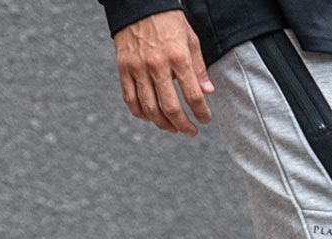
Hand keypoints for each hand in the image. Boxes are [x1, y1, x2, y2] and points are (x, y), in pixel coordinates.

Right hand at [114, 10, 213, 135]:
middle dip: (184, 125)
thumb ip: (199, 68)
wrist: (138, 3)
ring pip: (150, 109)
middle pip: (171, 108)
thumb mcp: (190, 40)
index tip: (205, 119)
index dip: (201, 112)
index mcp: (178, 57)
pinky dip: (141, 114)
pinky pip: (130, 100)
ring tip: (173, 128)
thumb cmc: (168, 21)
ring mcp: (138, 68)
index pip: (193, 95)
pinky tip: (151, 118)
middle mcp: (157, 65)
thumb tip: (208, 92)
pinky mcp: (123, 69)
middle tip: (191, 131)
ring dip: (164, 125)